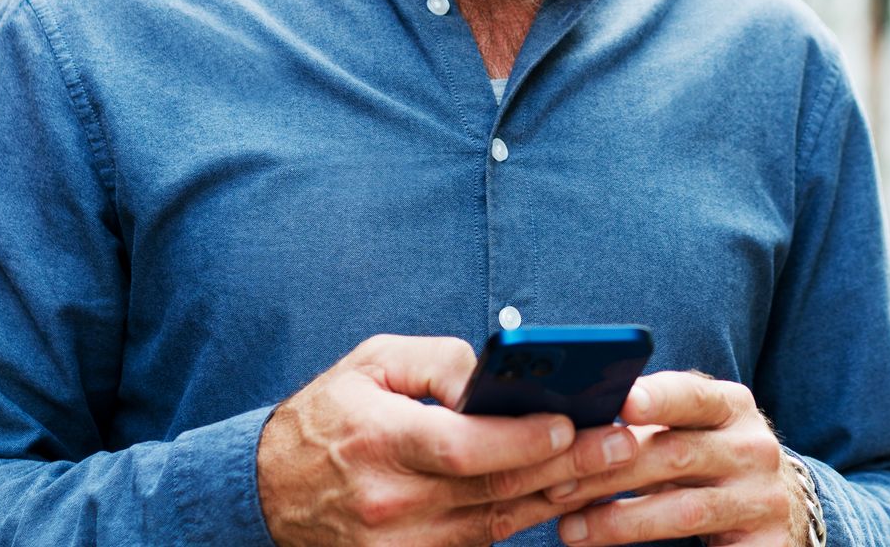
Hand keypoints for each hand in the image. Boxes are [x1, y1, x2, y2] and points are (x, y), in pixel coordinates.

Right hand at [256, 334, 642, 545]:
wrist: (266, 492)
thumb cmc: (329, 415)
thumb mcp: (372, 363)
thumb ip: (437, 361)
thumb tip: (495, 373)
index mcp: (378, 439)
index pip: (462, 448)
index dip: (521, 440)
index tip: (570, 424)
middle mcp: (389, 500)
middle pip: (494, 488)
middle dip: (567, 466)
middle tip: (622, 444)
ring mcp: (398, 544)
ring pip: (496, 522)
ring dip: (557, 495)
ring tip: (609, 467)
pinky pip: (479, 543)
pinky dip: (522, 519)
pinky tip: (561, 495)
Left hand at [543, 371, 806, 545]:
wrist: (773, 507)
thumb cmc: (709, 459)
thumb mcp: (690, 430)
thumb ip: (645, 421)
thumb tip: (568, 419)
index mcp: (731, 406)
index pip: (692, 395)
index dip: (657, 398)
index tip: (621, 403)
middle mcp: (753, 447)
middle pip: (676, 455)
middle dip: (610, 470)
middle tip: (556, 485)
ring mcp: (761, 498)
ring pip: (684, 510)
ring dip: (620, 521)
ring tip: (570, 530)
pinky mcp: (764, 544)